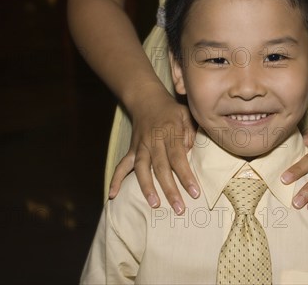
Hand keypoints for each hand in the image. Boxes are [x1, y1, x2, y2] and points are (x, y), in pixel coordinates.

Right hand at [109, 92, 198, 214]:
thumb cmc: (172, 111)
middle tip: (179, 209)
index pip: (179, 158)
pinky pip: (122, 166)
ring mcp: (140, 146)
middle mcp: (153, 141)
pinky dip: (116, 180)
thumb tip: (190, 151)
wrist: (147, 99)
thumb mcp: (187, 115)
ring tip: (155, 205)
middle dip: (170, 189)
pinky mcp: (132, 150)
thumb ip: (191, 132)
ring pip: (142, 169)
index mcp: (170, 133)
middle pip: (161, 168)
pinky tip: (112, 195)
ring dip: (147, 188)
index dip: (186, 176)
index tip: (195, 193)